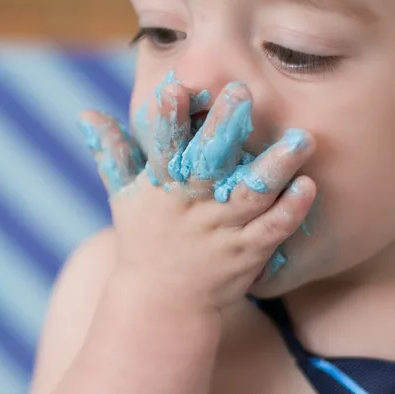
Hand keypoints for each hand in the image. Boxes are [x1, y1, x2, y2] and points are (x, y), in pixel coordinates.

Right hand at [79, 75, 315, 313]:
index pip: (161, 147)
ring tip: (301, 139)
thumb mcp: (122, 196)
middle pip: (208, 163)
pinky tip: (307, 186)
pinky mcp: (247, 254)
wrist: (163, 304)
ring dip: (276, 166)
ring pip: (250, 195)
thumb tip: (87, 114)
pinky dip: (290, 210)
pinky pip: (271, 230)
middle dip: (224, 128)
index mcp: (161, 187)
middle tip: (242, 92)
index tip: (176, 89)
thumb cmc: (144, 239)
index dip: (166, 119)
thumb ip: (112, 152)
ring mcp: (220, 231)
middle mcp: (190, 206)